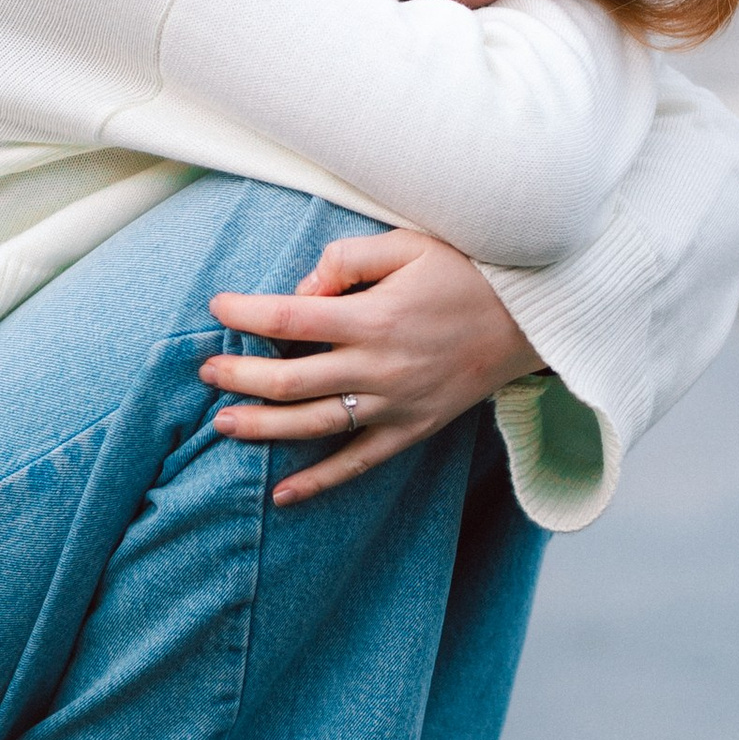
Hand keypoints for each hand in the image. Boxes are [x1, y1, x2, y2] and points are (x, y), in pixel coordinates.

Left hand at [201, 227, 539, 505]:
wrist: (533, 320)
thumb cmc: (468, 272)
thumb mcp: (410, 245)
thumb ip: (349, 259)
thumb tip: (301, 287)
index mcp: (374, 317)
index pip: (288, 319)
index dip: (244, 313)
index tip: (217, 307)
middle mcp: (380, 367)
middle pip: (289, 380)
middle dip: (238, 376)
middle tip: (205, 371)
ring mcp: (395, 404)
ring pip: (314, 424)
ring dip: (262, 428)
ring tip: (222, 424)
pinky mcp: (412, 430)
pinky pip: (358, 463)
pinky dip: (319, 481)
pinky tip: (282, 494)